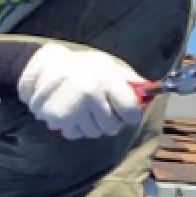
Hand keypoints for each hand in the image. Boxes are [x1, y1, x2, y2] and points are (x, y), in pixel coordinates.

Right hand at [17, 43, 145, 139]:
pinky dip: (74, 127)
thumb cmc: (83, 65)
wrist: (48, 62)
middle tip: (99, 106)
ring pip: (93, 133)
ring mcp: (72, 107)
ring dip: (90, 124)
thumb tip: (148, 94)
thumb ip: (128, 80)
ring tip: (82, 106)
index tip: (127, 113)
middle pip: (111, 127)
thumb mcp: (108, 65)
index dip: (130, 115)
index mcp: (105, 79)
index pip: (130, 111)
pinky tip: (70, 111)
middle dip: (108, 120)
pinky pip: (74, 134)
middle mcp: (89, 94)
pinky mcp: (57, 118)